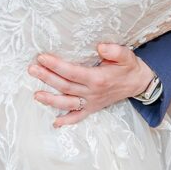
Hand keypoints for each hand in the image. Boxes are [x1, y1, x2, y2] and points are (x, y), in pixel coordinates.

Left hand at [28, 43, 154, 127]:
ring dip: (51, 100)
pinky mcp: (93, 108)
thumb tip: (101, 47)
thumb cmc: (129, 67)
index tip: (42, 58)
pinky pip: (78, 117)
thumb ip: (115, 50)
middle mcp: (93, 93)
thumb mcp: (126, 55)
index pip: (72, 72)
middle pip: (65, 86)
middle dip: (47, 78)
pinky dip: (67, 121)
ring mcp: (92, 102)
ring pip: (68, 103)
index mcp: (98, 78)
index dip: (56, 65)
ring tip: (36, 95)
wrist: (138, 83)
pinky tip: (55, 122)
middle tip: (32, 69)